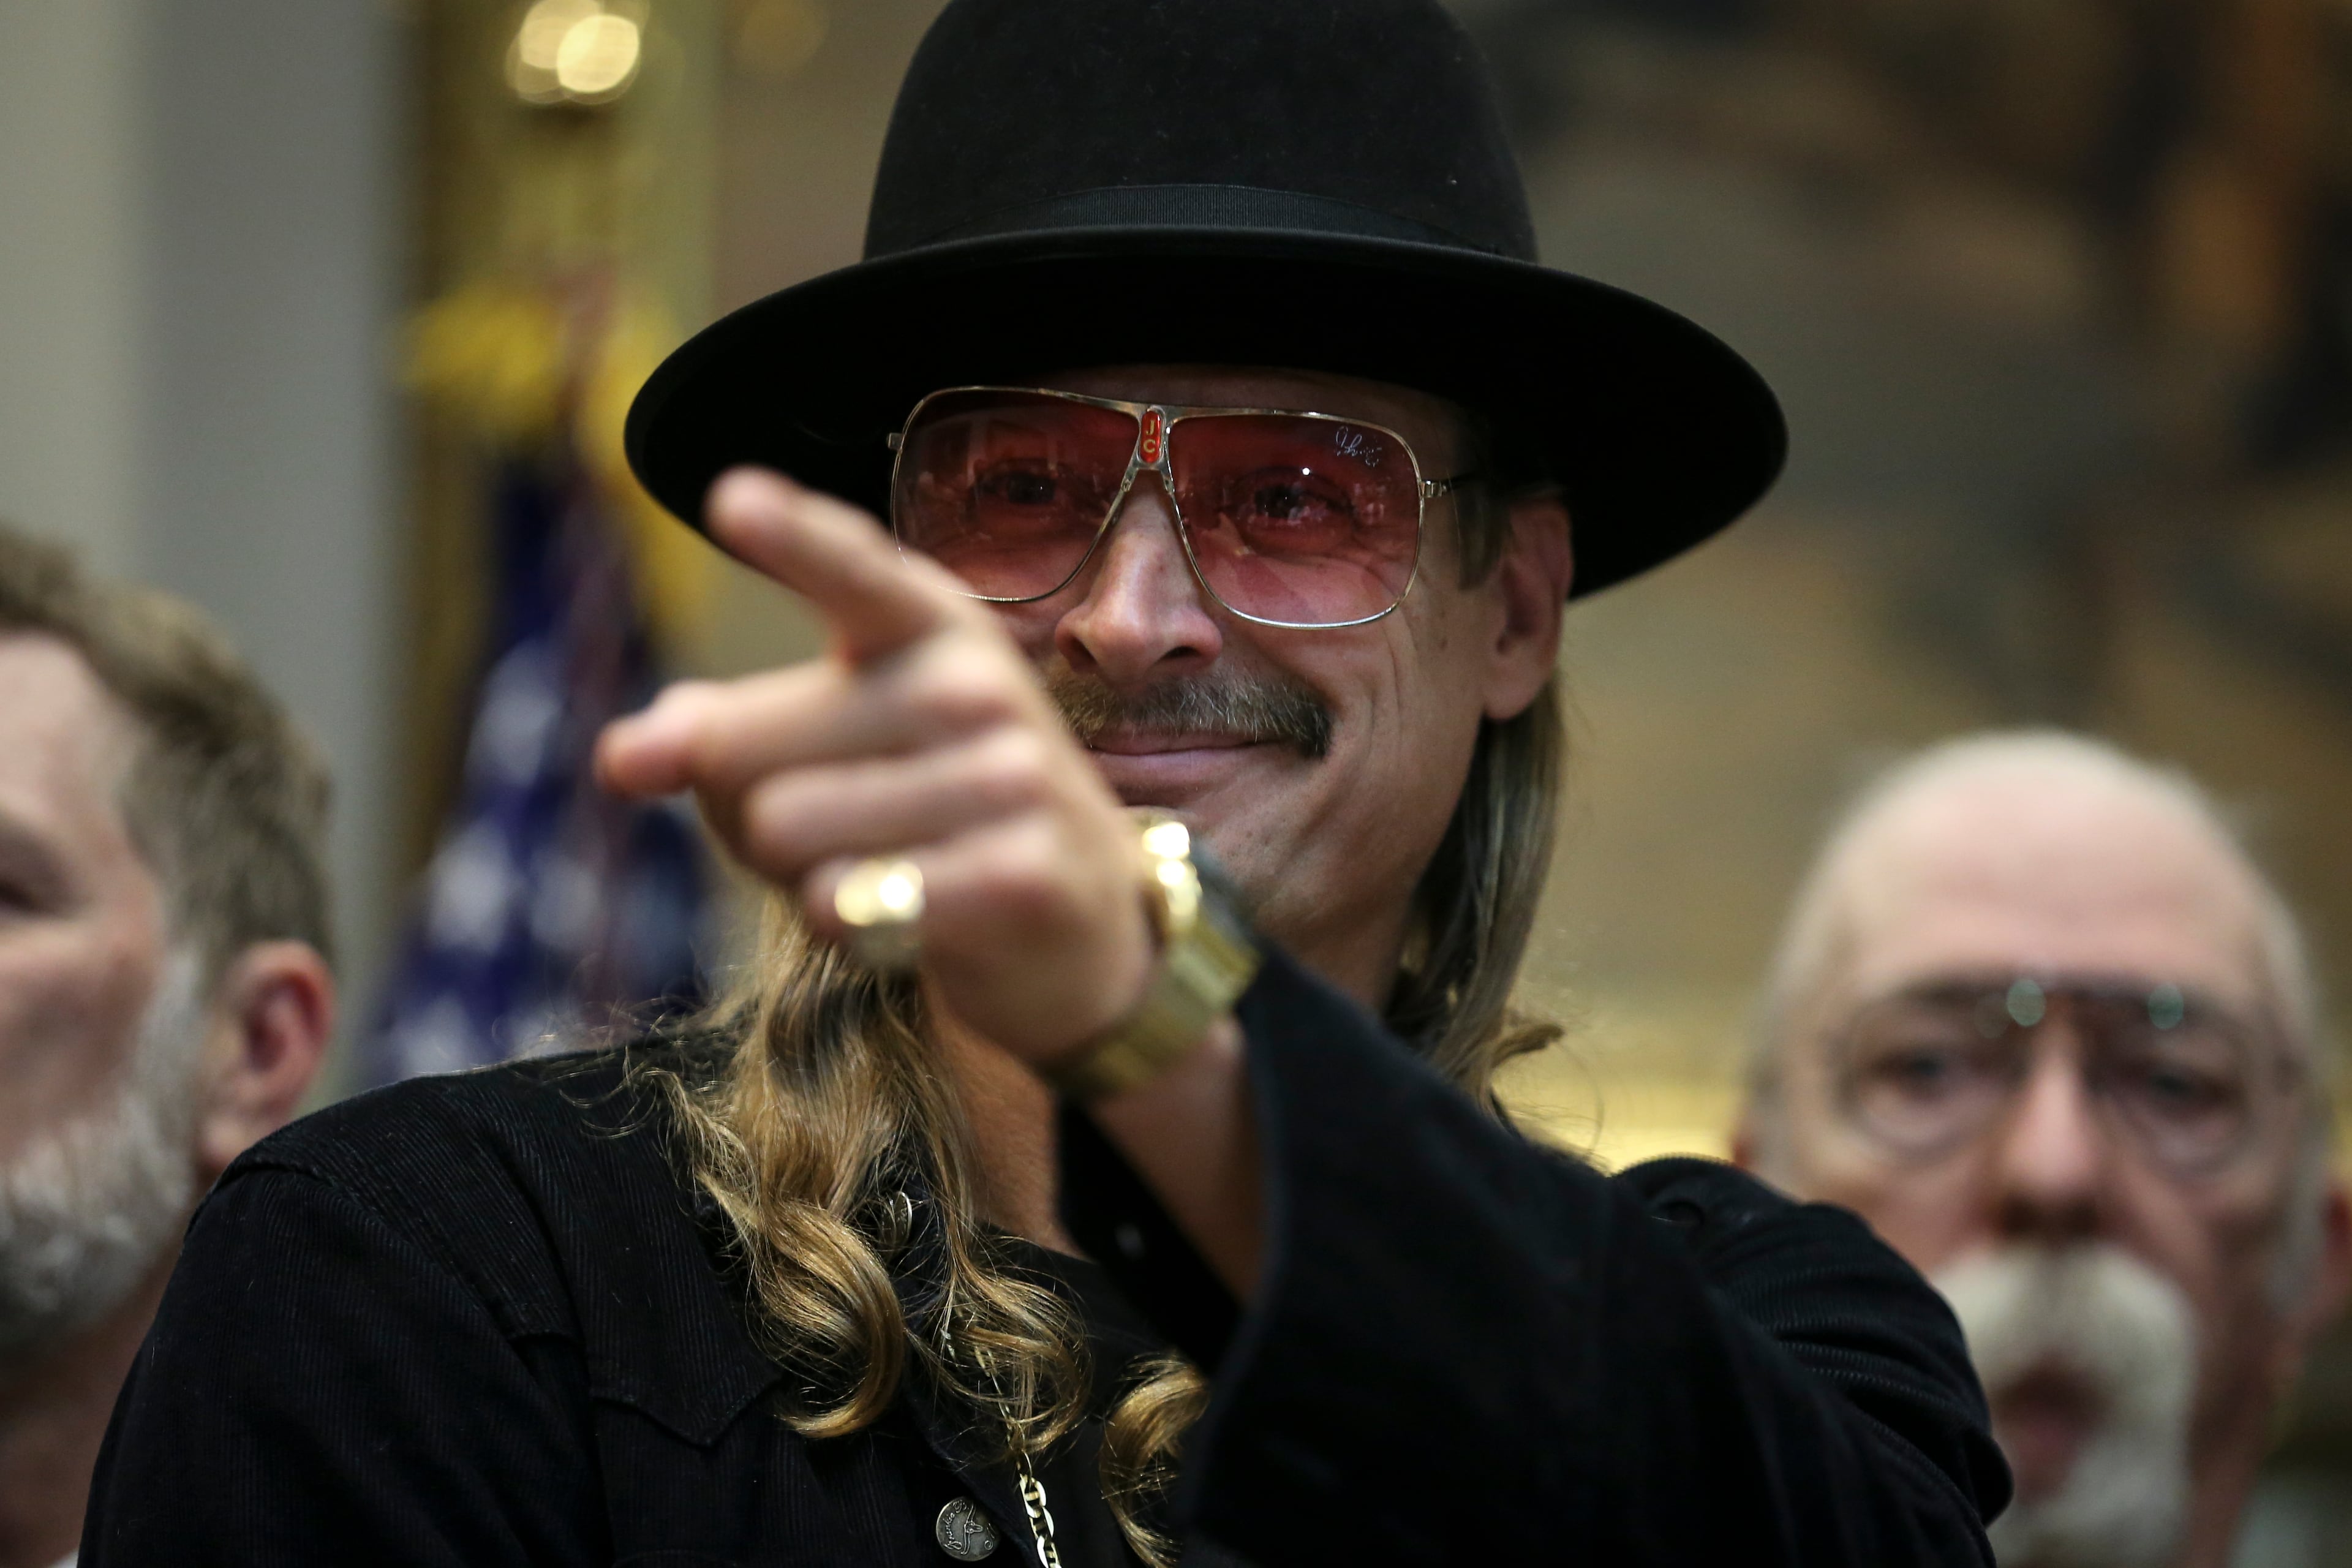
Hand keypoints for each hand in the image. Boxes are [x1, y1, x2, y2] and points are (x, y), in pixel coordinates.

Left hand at [595, 468, 1157, 1064]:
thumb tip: (621, 758)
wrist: (1078, 916)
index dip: (792, 536)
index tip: (731, 499)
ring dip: (796, 873)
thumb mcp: (826, 744)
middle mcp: (974, 681)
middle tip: (834, 823)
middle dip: (743, 808)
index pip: (852, 569)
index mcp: (926, 622)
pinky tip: (909, 918)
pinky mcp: (1021, 873)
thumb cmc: (921, 810)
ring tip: (878, 869)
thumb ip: (715, 733)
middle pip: (740, 751)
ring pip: (784, 831)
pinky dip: (845, 923)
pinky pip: (845, 901)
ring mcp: (1010, 775)